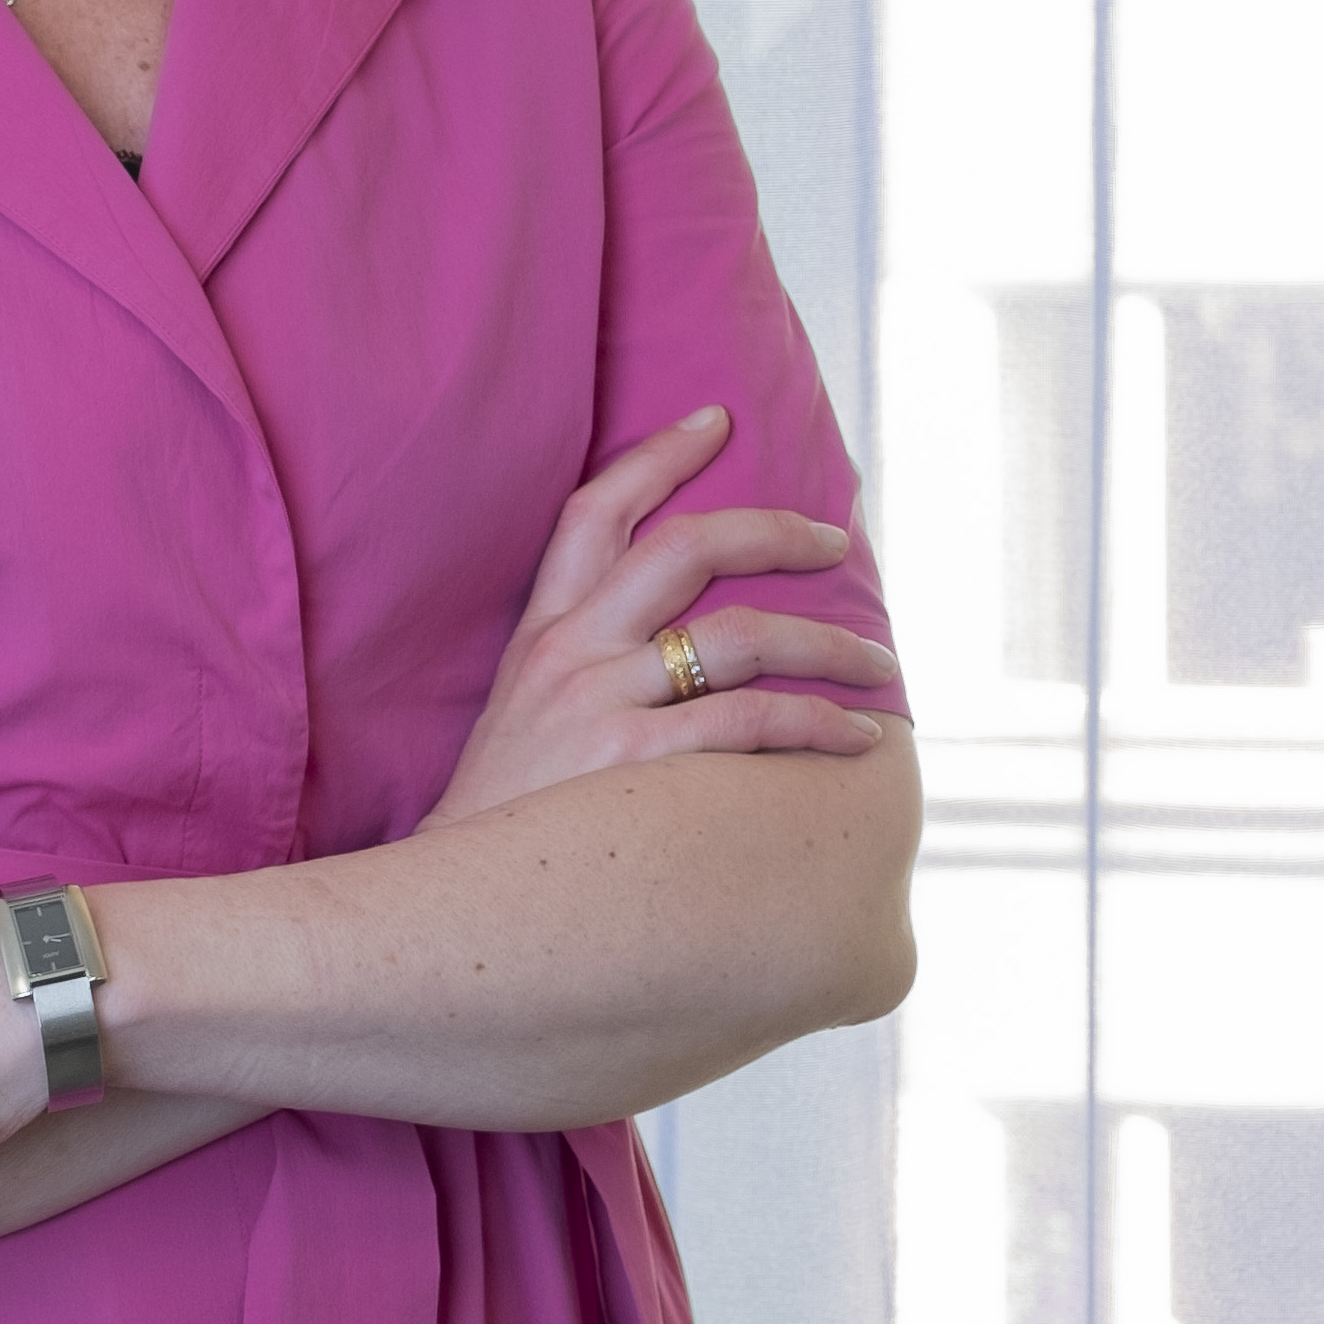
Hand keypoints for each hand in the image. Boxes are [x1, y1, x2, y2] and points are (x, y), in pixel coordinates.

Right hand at [421, 404, 898, 832]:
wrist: (444, 907)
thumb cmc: (505, 819)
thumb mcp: (521, 715)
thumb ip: (582, 668)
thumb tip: (675, 649)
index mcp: (542, 632)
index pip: (595, 510)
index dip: (659, 454)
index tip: (717, 416)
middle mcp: (570, 653)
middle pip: (684, 547)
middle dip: (775, 531)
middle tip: (835, 540)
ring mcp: (598, 706)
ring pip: (738, 636)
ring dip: (826, 643)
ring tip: (879, 664)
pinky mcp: (630, 767)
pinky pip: (747, 723)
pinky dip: (815, 723)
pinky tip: (856, 737)